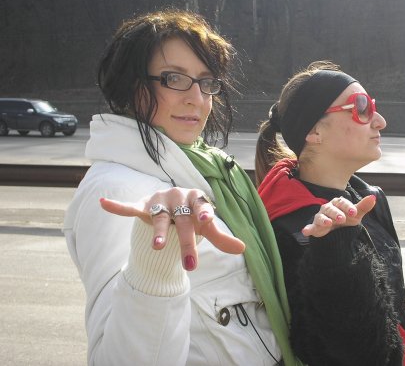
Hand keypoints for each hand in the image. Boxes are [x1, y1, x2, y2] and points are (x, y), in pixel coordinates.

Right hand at [99, 187, 245, 270]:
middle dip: (186, 242)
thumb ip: (220, 237)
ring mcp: (159, 201)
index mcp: (196, 198)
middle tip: (191, 265)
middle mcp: (178, 197)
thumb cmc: (191, 217)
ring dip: (158, 231)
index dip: (205, 213)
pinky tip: (104, 203)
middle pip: (183, 220)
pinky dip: (118, 206)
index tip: (208, 221)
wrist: (170, 209)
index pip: (202, 206)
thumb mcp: (205, 227)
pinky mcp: (143, 206)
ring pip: (159, 217)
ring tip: (157, 247)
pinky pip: (130, 207)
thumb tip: (242, 249)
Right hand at [301, 194, 375, 237]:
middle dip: (336, 213)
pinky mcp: (315, 227)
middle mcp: (328, 208)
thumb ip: (363, 206)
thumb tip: (373, 197)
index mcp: (338, 203)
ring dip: (324, 219)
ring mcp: (321, 217)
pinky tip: (306, 231)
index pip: (342, 202)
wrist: (339, 231)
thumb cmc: (347, 218)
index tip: (354, 212)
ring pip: (321, 217)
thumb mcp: (356, 214)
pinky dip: (308, 229)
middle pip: (331, 209)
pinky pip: (311, 227)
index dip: (348, 207)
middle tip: (342, 219)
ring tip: (328, 223)